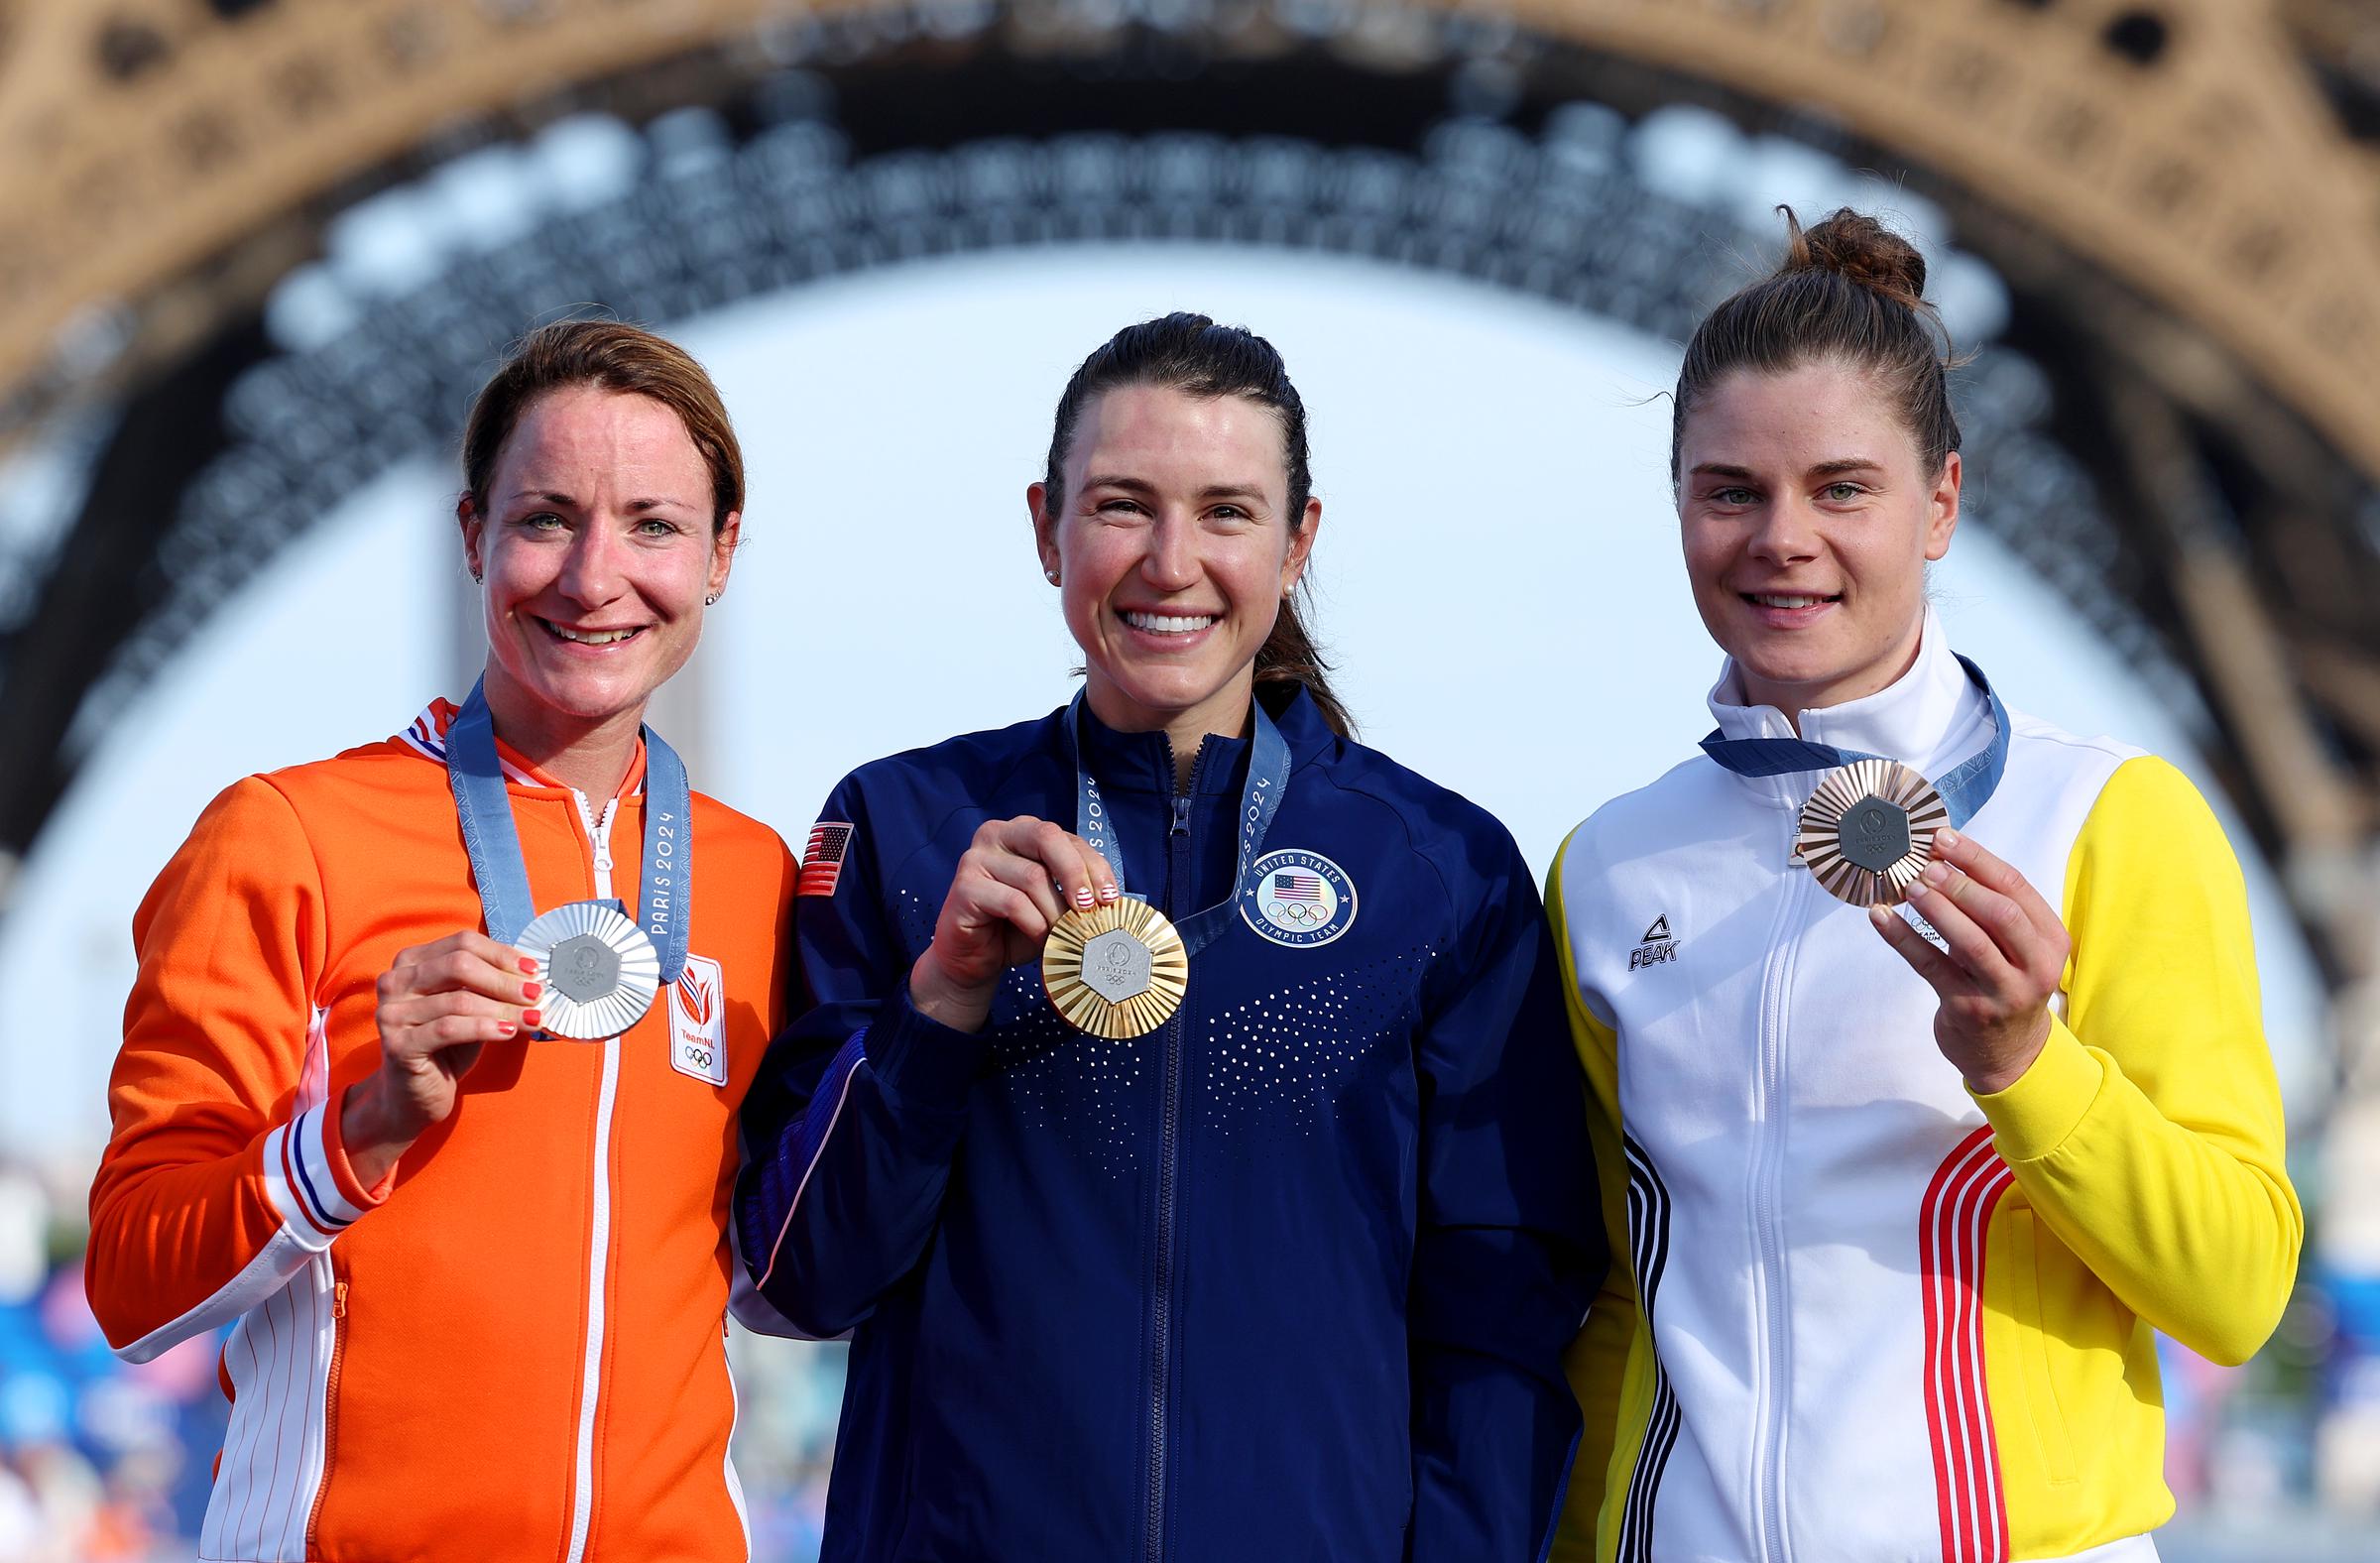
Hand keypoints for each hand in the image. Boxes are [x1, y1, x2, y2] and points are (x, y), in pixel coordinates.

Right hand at [340, 930, 539, 1185]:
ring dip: (504, 1008)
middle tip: (536, 994)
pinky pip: (449, 1029)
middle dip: (504, 980)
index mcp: (411, 962)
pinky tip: (508, 1031)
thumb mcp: (470, 1006)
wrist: (415, 1094)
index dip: (502, 954)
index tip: (534, 971)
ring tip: (534, 1017)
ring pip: (459, 1000)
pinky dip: (484, 1028)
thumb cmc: (448, 1045)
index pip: (463, 943)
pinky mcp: (397, 1044)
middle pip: (459, 965)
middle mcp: (395, 982)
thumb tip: (534, 973)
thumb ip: (489, 984)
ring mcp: (392, 1013)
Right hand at [910, 816, 1118, 1032]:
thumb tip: (1112, 897)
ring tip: (1064, 934)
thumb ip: (1075, 889)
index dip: (1093, 865)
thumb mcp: (1054, 903)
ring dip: (1056, 912)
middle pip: (1047, 837)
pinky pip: (1013, 902)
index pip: (1065, 837)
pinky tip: (1040, 940)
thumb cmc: (1018, 928)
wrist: (975, 960)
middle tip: (1091, 908)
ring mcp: (976, 858)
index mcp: (1022, 830)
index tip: (1110, 898)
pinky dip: (1035, 925)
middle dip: (1076, 873)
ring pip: (1033, 877)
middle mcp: (996, 834)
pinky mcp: (964, 887)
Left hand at [1868, 827, 2069, 1094]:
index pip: (2016, 888)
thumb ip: (1990, 908)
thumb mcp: (2015, 947)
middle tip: (1925, 865)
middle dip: (1960, 884)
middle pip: (2000, 913)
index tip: (1943, 838)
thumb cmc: (2005, 983)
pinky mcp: (1969, 1010)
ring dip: (1935, 909)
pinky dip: (1902, 938)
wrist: (2011, 1054)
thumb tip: (1941, 856)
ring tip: (1909, 887)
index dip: (1977, 859)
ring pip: (1969, 941)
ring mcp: (2004, 991)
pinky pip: (1931, 966)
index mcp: (2051, 940)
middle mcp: (2035, 966)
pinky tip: (1881, 917)